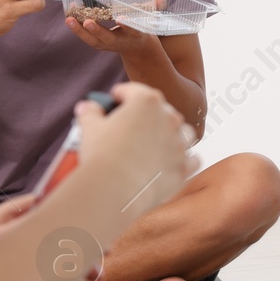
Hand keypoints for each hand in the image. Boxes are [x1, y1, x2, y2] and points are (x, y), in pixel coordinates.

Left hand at [64, 16, 158, 57]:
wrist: (137, 49)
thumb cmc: (143, 29)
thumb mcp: (152, 19)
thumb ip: (156, 7)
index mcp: (136, 35)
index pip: (132, 30)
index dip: (127, 25)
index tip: (121, 18)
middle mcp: (121, 42)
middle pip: (107, 38)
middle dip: (97, 30)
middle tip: (87, 22)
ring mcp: (108, 45)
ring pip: (93, 40)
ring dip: (80, 31)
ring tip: (69, 19)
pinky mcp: (99, 44)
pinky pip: (87, 38)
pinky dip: (77, 29)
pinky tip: (69, 18)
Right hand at [72, 84, 197, 218]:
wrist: (114, 189)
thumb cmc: (102, 155)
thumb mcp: (89, 128)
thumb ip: (90, 113)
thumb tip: (87, 107)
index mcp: (147, 102)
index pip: (134, 91)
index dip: (121, 95)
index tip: (114, 101)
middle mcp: (169, 119)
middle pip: (161, 110)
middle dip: (147, 115)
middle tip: (131, 125)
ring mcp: (180, 144)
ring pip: (182, 132)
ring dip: (171, 134)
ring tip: (156, 141)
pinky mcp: (184, 167)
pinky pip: (192, 159)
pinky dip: (183, 159)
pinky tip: (173, 162)